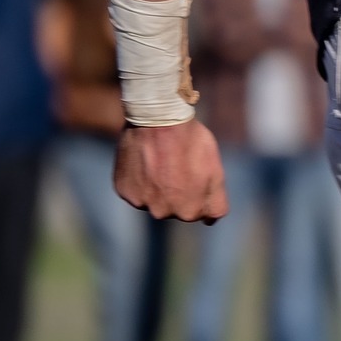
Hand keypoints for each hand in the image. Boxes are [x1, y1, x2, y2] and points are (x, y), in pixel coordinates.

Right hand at [113, 117, 227, 221]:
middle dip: (179, 191)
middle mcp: (165, 213)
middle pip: (176, 208)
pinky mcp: (125, 192)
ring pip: (154, 200)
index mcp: (190, 212)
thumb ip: (215, 201)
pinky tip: (143, 162)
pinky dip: (139, 180)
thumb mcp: (215, 171)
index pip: (201, 213)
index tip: (196, 173)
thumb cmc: (191, 141)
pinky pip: (135, 191)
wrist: (157, 118)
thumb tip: (209, 221)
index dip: (201, 191)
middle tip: (175, 165)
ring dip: (157, 187)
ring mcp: (142, 203)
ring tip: (159, 162)